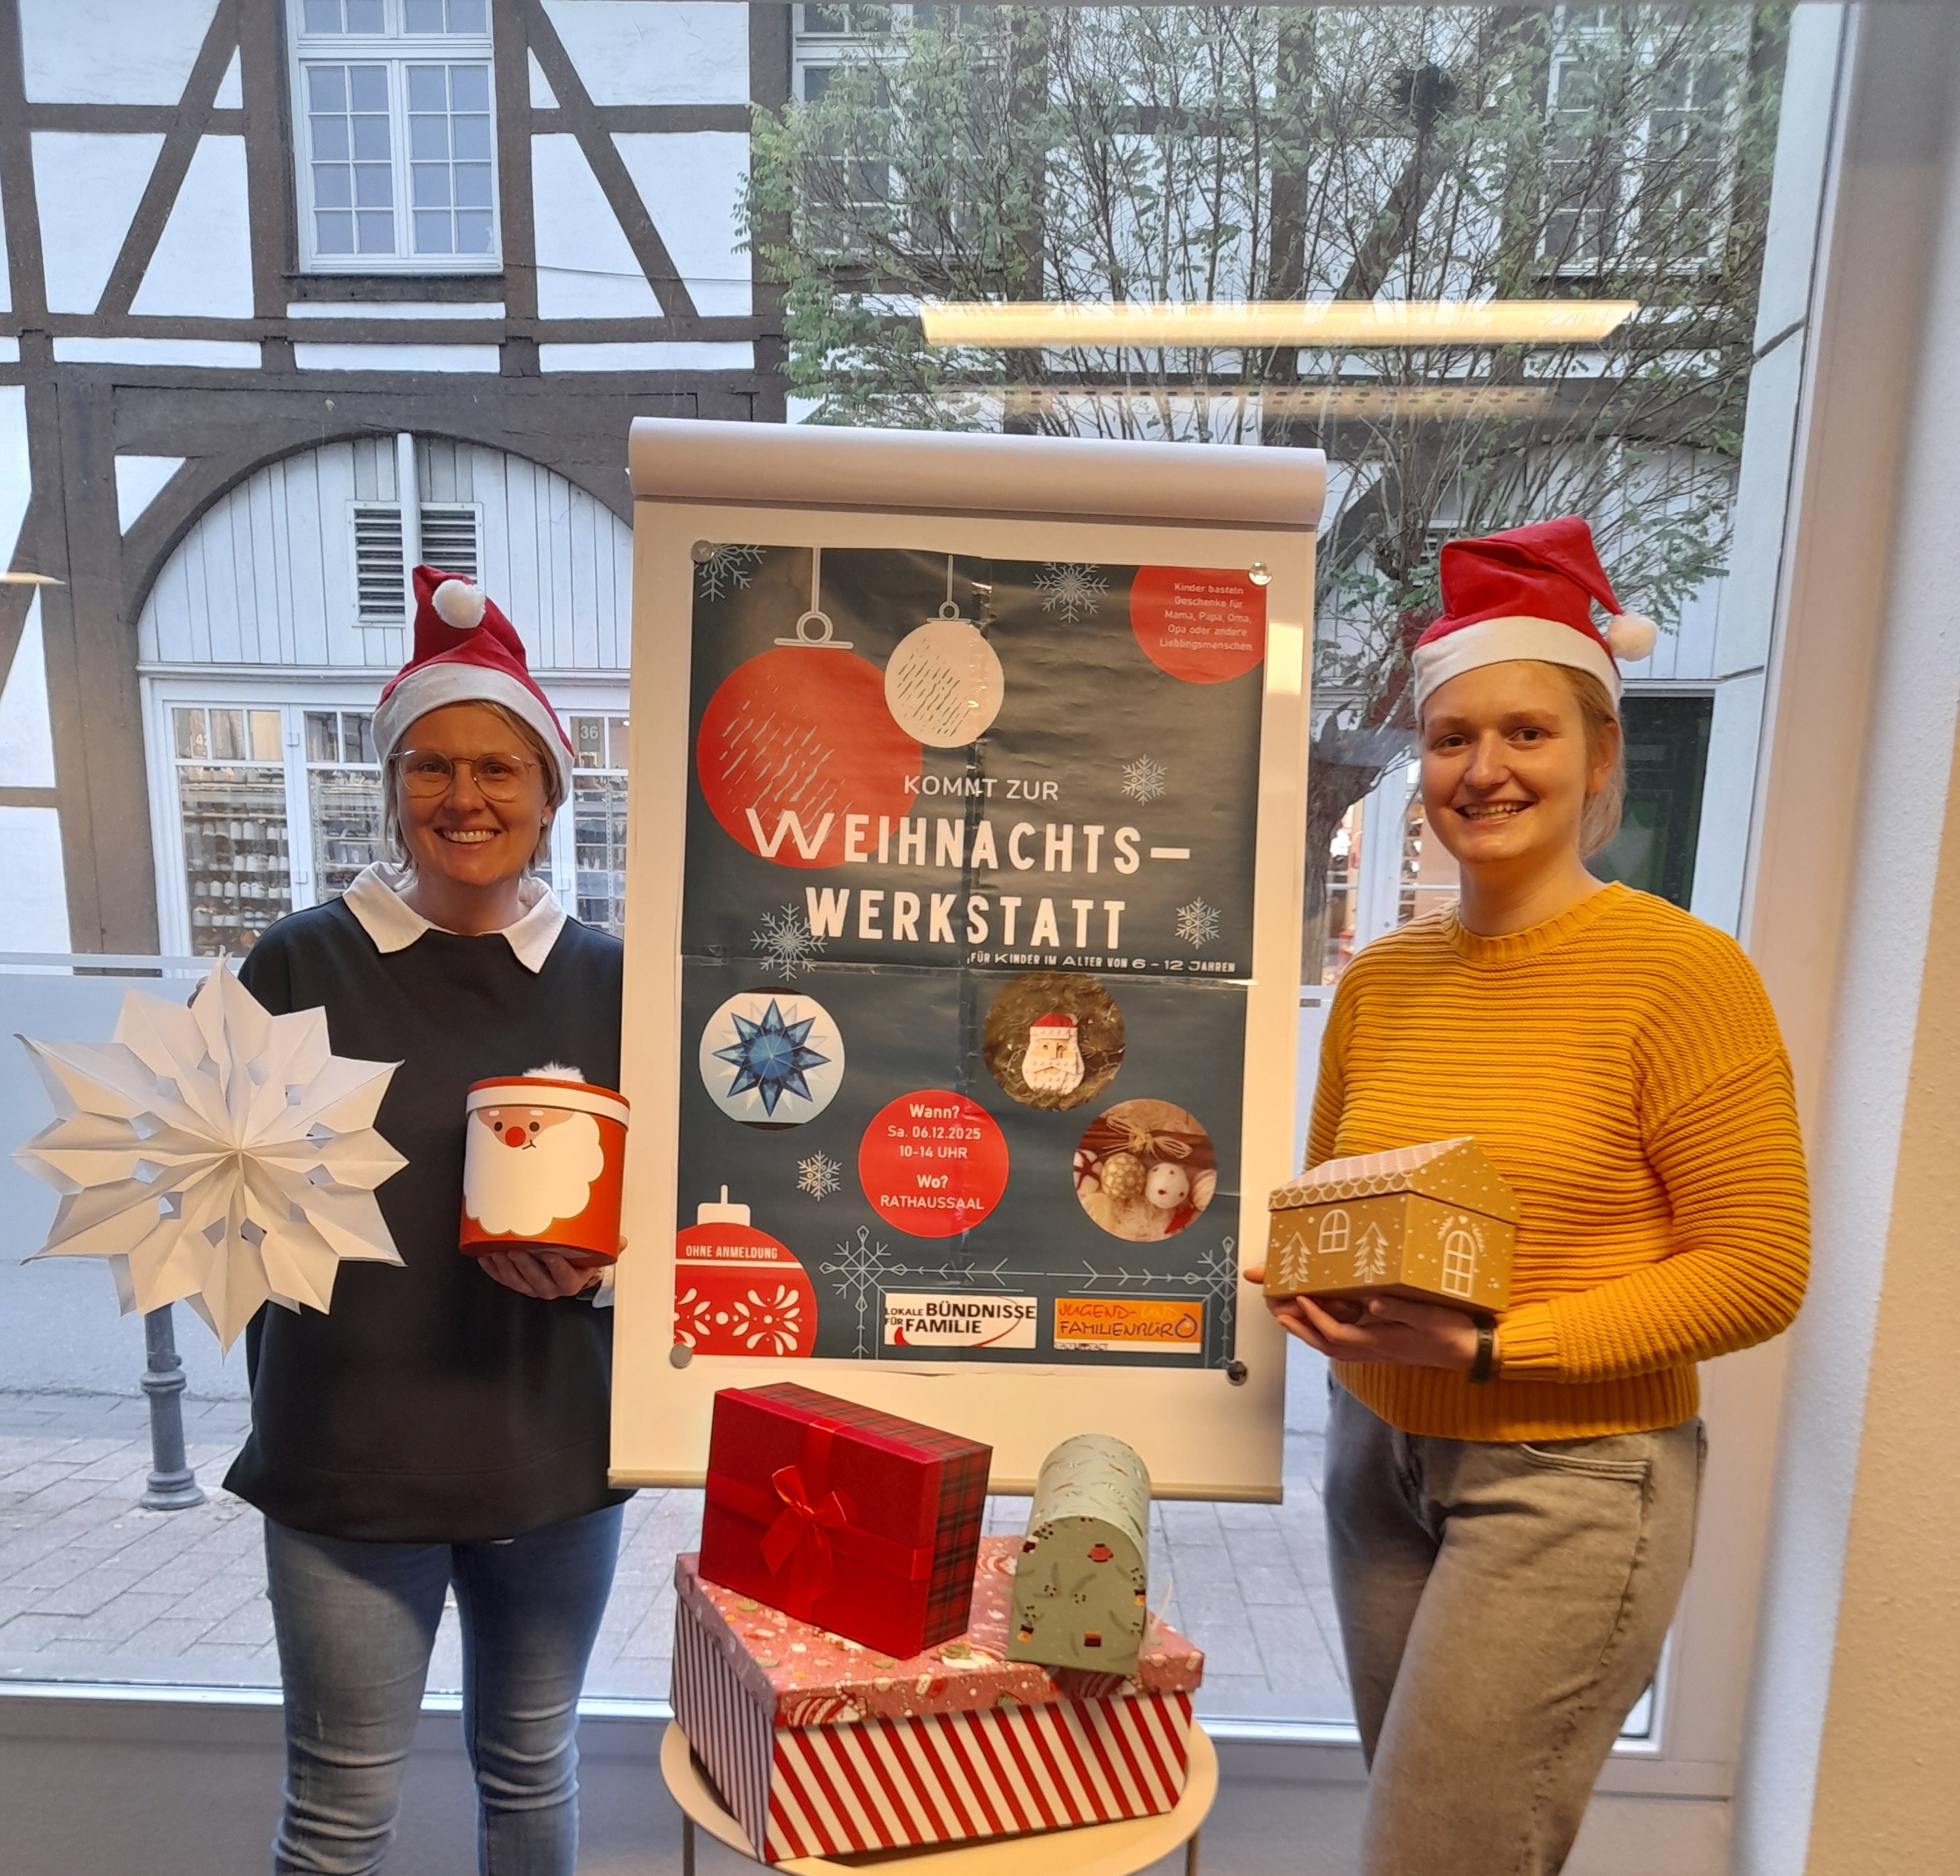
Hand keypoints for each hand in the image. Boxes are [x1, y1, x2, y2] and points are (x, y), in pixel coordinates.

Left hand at [477, 1247, 608, 1299]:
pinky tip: (486, 1258)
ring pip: (517, 1281)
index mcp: (571, 1283)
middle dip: (524, 1265)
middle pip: (536, 1280)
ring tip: (498, 1252)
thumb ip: (609, 1248)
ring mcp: (533, 1288)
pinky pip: (504, 1280)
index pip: (564, 1277)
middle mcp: (551, 1289)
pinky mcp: (518, 1284)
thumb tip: (620, 1241)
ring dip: (506, 1267)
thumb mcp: (596, 1256)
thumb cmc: (581, 1263)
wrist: (570, 1274)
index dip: (556, 1266)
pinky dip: (493, 1270)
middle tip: (516, 1249)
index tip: (550, 1253)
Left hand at [1243, 1264, 1479, 1370]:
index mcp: (1381, 1341)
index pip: (1337, 1333)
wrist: (1471, 1353)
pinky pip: (1347, 1344)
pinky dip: (1329, 1333)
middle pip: (1327, 1344)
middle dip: (1301, 1329)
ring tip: (1291, 1316)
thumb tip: (1371, 1303)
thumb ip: (1400, 1309)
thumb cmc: (1452, 1331)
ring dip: (1310, 1332)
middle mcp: (1374, 1350)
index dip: (1316, 1317)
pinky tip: (1327, 1320)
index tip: (1300, 1298)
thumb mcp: (1429, 1316)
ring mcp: (1378, 1351)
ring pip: (1334, 1346)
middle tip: (1278, 1312)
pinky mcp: (1384, 1347)